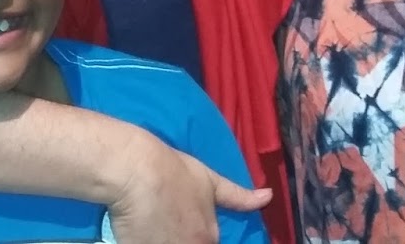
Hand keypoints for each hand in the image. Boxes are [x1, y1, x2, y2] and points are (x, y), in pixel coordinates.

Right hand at [105, 134, 271, 242]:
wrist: (136, 168)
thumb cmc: (174, 170)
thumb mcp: (209, 181)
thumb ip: (238, 197)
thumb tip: (268, 197)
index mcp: (208, 237)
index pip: (207, 242)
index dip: (194, 234)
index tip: (184, 224)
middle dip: (179, 237)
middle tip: (167, 221)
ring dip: (163, 238)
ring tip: (153, 224)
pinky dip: (145, 240)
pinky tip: (139, 230)